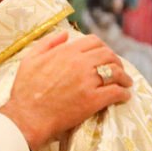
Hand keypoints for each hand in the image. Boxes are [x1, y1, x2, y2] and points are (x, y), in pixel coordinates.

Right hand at [0, 32, 130, 150]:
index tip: (104, 56)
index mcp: (66, 52)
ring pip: (116, 72)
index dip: (102, 47)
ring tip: (126, 83)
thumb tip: (65, 34)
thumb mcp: (30, 59)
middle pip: (108, 55)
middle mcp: (80, 63)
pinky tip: (124, 96)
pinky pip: (116, 92)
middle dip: (116, 61)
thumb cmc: (25, 89)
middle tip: (118, 70)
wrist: (28, 116)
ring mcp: (88, 82)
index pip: (94, 42)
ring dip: (124, 77)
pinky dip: (123, 93)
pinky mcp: (93, 100)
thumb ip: (47, 43)